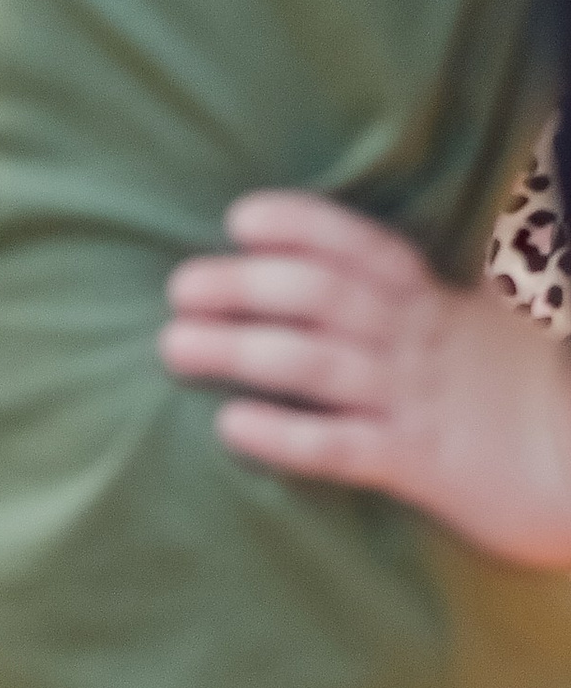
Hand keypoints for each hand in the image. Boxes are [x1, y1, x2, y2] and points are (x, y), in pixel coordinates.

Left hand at [161, 188, 570, 569]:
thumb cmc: (513, 399)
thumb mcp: (477, 329)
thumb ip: (412, 303)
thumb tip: (333, 276)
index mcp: (438, 303)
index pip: (364, 248)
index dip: (301, 227)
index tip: (239, 219)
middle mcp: (422, 344)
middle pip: (324, 298)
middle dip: (246, 286)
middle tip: (180, 288)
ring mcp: (419, 403)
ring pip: (319, 366)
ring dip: (241, 350)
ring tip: (175, 346)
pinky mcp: (421, 468)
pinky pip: (344, 447)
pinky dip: (285, 435)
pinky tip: (232, 427)